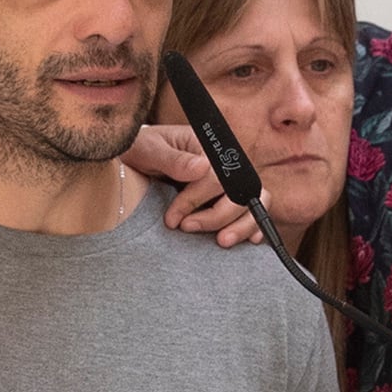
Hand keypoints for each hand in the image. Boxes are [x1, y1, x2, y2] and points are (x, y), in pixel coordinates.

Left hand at [124, 126, 266, 247]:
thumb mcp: (148, 149)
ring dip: (242, 226)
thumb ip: (172, 159)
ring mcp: (231, 184)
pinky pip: (252, 215)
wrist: (136, 158)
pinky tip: (246, 243)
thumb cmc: (141, 150)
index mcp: (208, 148)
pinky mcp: (229, 201)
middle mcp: (225, 165)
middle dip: (218, 216)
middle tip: (188, 228)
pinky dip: (252, 229)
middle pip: (243, 192)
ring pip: (255, 204)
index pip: (216, 177)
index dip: (195, 200)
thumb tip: (201, 168)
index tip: (172, 218)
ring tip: (221, 242)